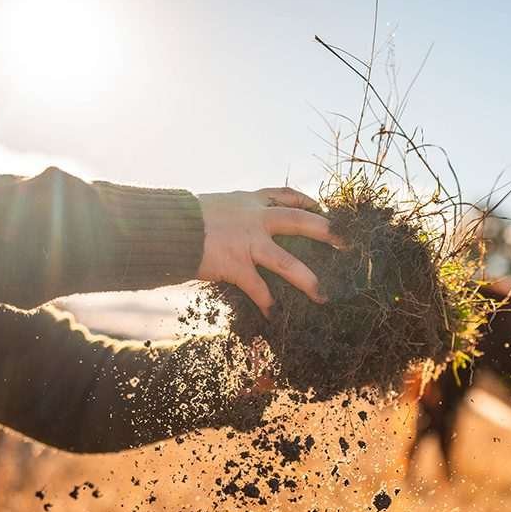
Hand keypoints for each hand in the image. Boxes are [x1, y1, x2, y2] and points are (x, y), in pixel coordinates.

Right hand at [196, 187, 342, 315]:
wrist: (162, 227)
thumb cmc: (182, 218)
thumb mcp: (214, 205)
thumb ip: (232, 213)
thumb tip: (237, 223)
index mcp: (249, 201)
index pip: (285, 196)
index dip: (308, 202)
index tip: (323, 209)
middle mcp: (254, 218)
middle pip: (300, 221)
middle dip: (327, 232)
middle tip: (348, 244)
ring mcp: (247, 242)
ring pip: (287, 262)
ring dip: (307, 280)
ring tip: (323, 295)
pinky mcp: (235, 265)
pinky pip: (258, 289)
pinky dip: (267, 303)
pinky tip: (274, 316)